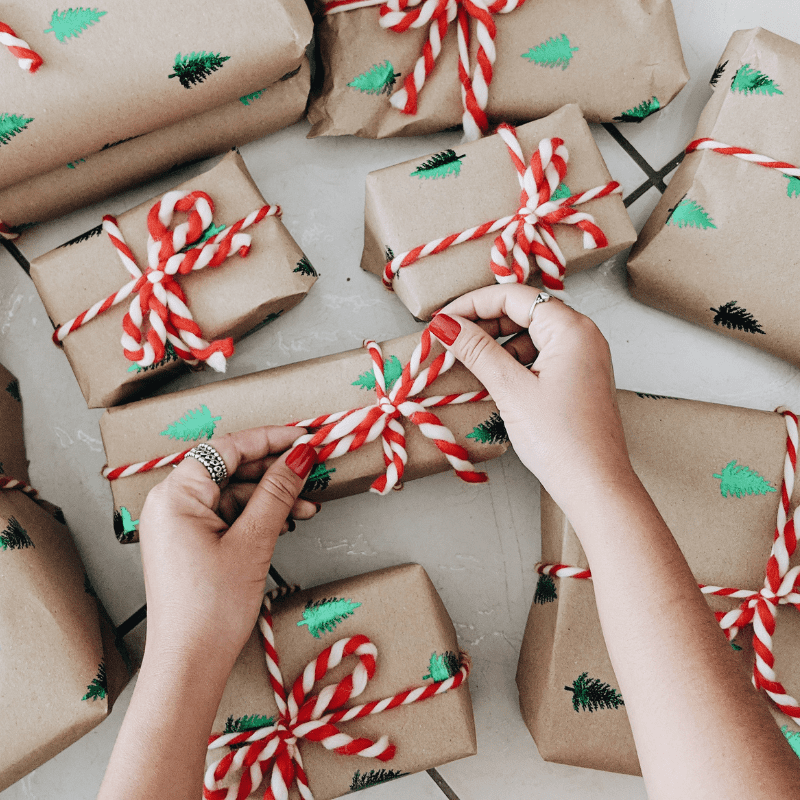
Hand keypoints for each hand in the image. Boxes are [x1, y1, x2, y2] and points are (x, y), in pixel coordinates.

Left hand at [137, 427, 318, 680]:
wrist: (190, 664)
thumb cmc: (212, 607)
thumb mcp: (253, 541)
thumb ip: (278, 492)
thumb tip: (300, 455)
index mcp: (176, 495)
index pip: (227, 448)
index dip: (270, 439)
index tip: (304, 437)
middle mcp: (171, 503)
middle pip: (230, 469)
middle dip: (274, 471)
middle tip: (312, 469)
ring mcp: (179, 524)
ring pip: (233, 494)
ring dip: (271, 497)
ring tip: (308, 506)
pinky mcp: (190, 543)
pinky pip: (227, 516)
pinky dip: (257, 517)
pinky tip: (287, 522)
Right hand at [429, 284, 636, 515]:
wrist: (595, 485)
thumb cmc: (561, 440)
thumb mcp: (511, 389)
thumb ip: (476, 351)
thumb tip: (446, 324)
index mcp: (571, 328)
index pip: (513, 296)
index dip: (472, 304)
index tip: (442, 320)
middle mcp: (582, 335)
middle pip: (523, 310)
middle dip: (483, 323)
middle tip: (449, 339)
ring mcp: (582, 357)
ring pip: (529, 333)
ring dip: (496, 343)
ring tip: (465, 361)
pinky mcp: (577, 378)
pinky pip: (539, 355)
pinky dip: (513, 360)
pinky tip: (491, 377)